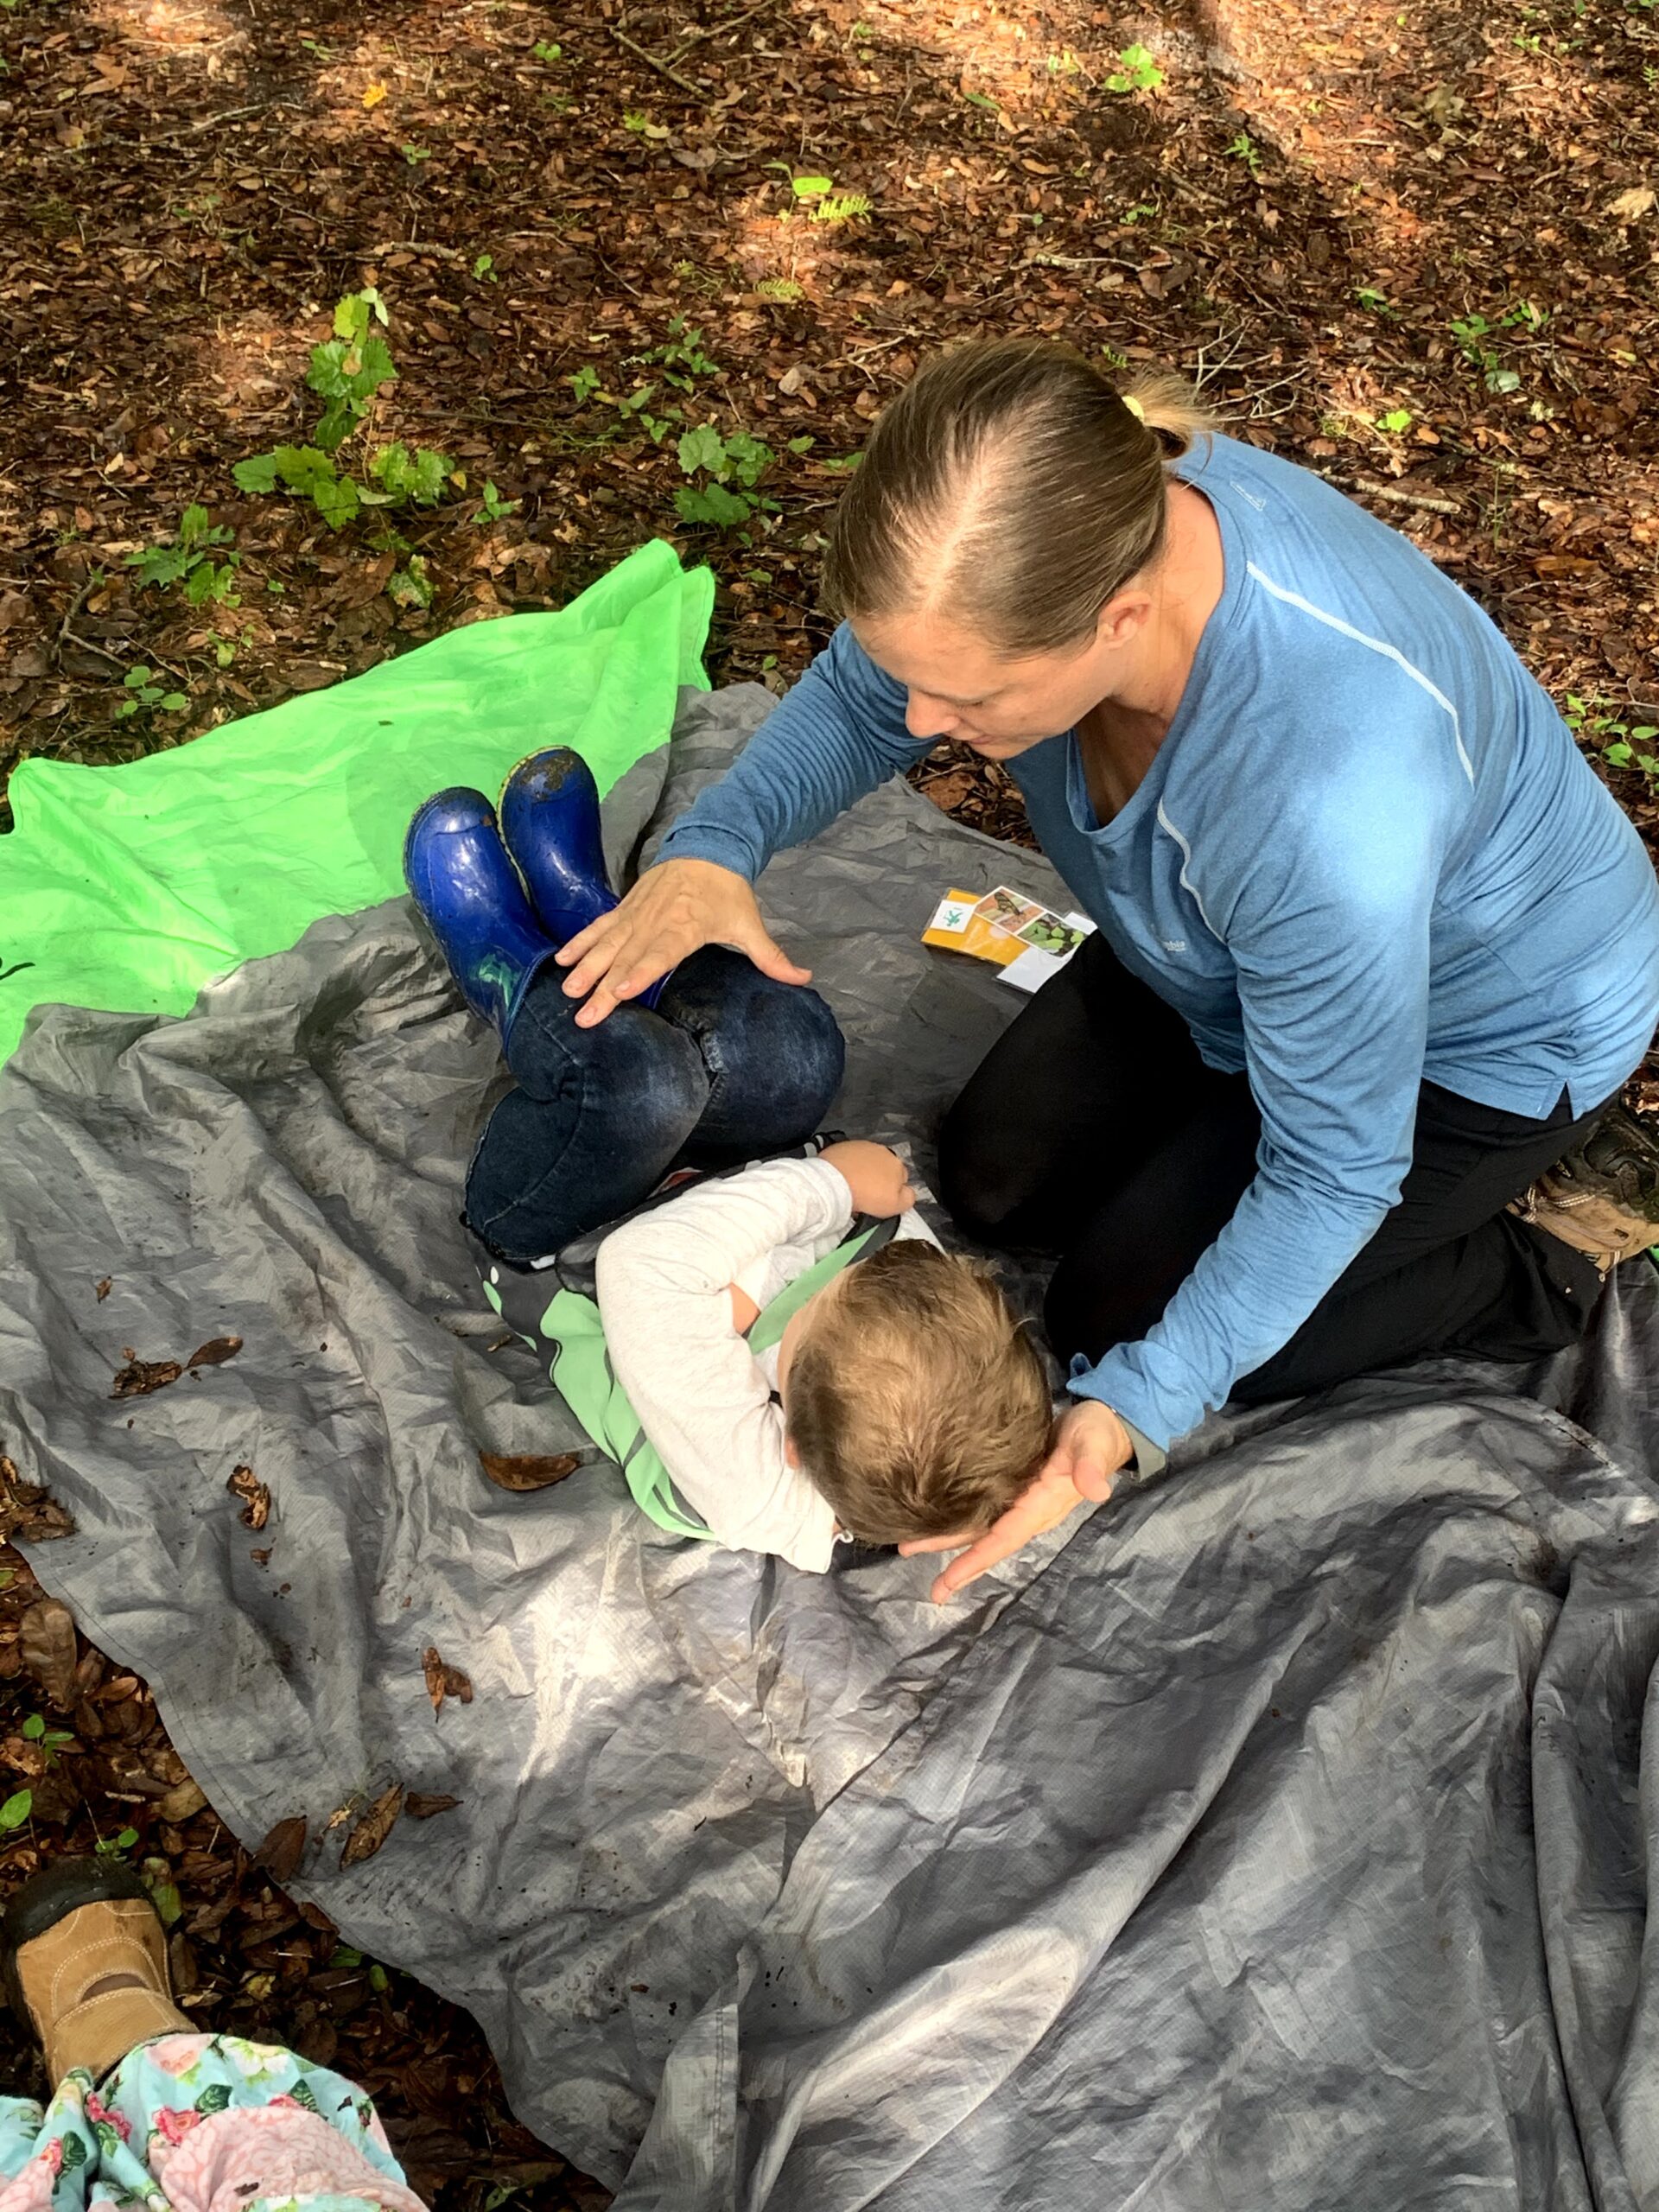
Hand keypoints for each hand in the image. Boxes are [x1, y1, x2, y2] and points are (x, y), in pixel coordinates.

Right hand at [556, 857, 811, 1028]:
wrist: (707, 846)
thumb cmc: (728, 891)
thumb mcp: (750, 923)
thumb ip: (771, 957)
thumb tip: (803, 979)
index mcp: (686, 927)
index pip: (660, 952)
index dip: (640, 971)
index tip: (621, 989)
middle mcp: (656, 921)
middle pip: (627, 957)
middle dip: (603, 986)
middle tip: (583, 1014)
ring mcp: (637, 914)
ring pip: (607, 943)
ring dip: (586, 967)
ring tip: (567, 990)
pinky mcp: (626, 908)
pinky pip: (599, 927)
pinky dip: (580, 943)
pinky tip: (562, 961)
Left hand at [820, 1141, 915, 1218]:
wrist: (834, 1182)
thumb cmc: (866, 1196)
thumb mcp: (896, 1206)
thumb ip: (908, 1198)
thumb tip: (908, 1192)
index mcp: (898, 1165)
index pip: (902, 1177)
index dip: (892, 1189)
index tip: (881, 1198)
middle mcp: (883, 1151)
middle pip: (884, 1166)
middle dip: (878, 1177)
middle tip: (866, 1192)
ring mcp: (863, 1146)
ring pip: (867, 1160)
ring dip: (863, 1169)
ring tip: (852, 1184)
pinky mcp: (845, 1145)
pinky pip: (850, 1156)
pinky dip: (848, 1164)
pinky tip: (842, 1175)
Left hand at [899, 1398, 1132, 1601]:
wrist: (1104, 1424)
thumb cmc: (1097, 1433)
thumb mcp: (1093, 1445)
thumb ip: (1090, 1466)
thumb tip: (1096, 1491)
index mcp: (1042, 1507)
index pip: (1004, 1539)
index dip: (975, 1560)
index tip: (948, 1580)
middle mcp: (1028, 1511)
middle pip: (984, 1540)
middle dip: (952, 1558)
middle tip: (913, 1565)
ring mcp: (1021, 1500)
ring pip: (979, 1526)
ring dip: (947, 1538)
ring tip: (909, 1544)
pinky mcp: (1015, 1484)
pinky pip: (984, 1509)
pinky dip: (959, 1517)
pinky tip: (935, 1515)